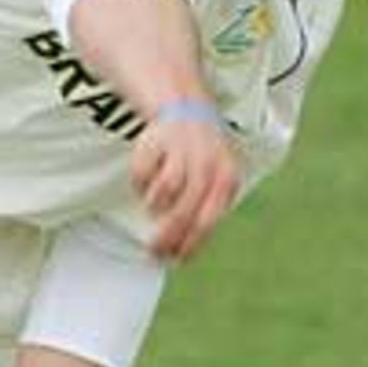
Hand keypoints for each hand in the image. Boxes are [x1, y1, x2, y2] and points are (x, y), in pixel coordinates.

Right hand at [130, 111, 239, 261]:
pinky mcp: (159, 139)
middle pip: (184, 212)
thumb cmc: (201, 153)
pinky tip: (145, 181)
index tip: (174, 259)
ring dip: (155, 204)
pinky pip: (144, 173)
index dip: (189, 244)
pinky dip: (141, 182)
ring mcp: (183, 151)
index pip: (207, 222)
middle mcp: (207, 165)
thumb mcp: (217, 179)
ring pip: (164, 192)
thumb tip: (187, 247)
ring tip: (153, 205)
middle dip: (167, 236)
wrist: (187, 107)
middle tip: (154, 249)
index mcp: (226, 179)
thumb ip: (207, 208)